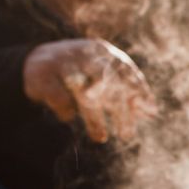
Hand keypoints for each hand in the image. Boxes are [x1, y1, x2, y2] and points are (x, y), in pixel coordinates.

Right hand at [23, 39, 158, 142]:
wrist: (36, 63)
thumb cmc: (80, 74)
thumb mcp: (104, 77)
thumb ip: (127, 91)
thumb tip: (152, 112)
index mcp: (102, 50)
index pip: (126, 70)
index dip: (140, 92)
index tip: (149, 113)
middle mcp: (83, 53)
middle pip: (108, 83)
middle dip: (120, 112)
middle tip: (127, 136)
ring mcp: (62, 63)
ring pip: (84, 94)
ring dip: (94, 119)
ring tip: (101, 137)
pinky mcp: (42, 76)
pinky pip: (60, 100)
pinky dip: (66, 112)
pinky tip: (69, 118)